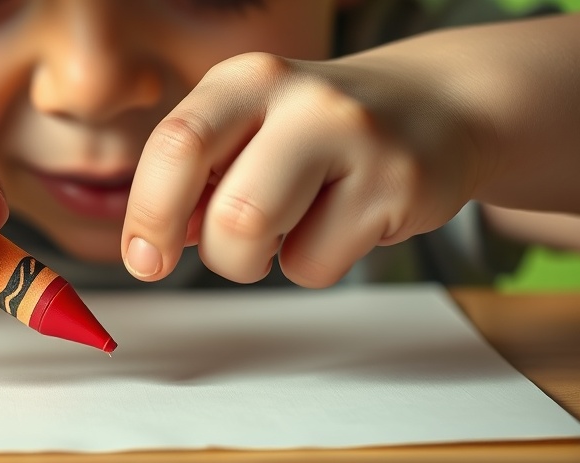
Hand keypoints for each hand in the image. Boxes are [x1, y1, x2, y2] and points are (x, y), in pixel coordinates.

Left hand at [122, 52, 487, 286]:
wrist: (435, 107)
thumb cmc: (320, 133)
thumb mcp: (250, 130)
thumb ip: (198, 177)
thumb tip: (152, 244)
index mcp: (245, 79)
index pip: (174, 146)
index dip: (147, 214)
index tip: (144, 258)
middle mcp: (299, 98)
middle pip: (223, 208)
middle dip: (208, 251)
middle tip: (221, 253)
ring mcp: (354, 139)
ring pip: (259, 236)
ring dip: (253, 260)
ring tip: (282, 233)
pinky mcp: (397, 185)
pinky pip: (315, 265)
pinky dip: (311, 263)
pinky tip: (337, 226)